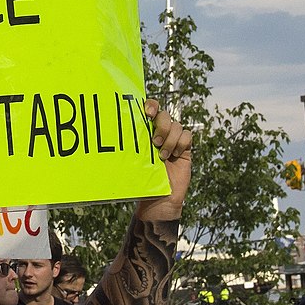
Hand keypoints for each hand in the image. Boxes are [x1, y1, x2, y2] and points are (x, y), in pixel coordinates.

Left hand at [136, 99, 191, 220]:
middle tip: (155, 142)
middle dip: (161, 126)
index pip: (149, 109)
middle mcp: (159, 132)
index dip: (151, 105)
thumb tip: (117, 131)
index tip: (147, 113)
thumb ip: (132, 144)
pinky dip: (181, 143)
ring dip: (170, 140)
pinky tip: (175, 155)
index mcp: (144, 131)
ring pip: (177, 125)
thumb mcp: (133, 159)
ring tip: (163, 156)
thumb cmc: (142, 180)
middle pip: (164, 115)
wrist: (158, 199)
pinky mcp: (184, 148)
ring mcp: (172, 140)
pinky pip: (187, 135)